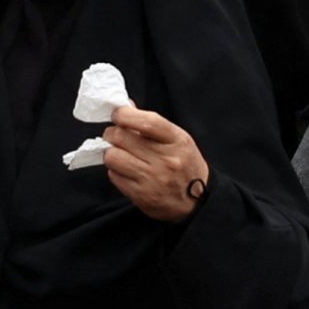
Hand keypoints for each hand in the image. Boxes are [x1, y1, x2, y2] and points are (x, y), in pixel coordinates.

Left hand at [100, 103, 208, 219]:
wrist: (197, 200)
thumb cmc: (184, 164)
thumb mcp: (177, 139)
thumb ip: (151, 124)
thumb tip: (125, 108)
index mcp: (177, 140)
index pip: (147, 121)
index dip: (125, 115)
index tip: (117, 114)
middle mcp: (165, 160)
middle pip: (121, 138)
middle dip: (112, 133)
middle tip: (114, 135)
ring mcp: (152, 179)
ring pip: (113, 157)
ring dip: (111, 153)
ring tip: (119, 153)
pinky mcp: (140, 195)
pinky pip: (114, 176)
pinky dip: (115, 170)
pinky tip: (125, 170)